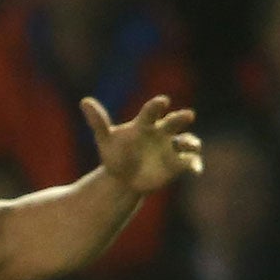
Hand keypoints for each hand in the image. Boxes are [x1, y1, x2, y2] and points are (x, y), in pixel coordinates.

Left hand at [82, 95, 202, 195]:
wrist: (123, 178)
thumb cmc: (115, 154)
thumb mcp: (105, 140)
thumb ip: (98, 121)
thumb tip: (84, 101)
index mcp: (146, 123)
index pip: (153, 111)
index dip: (157, 105)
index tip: (162, 101)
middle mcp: (163, 132)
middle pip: (176, 121)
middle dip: (182, 118)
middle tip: (188, 115)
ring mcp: (173, 148)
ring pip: (188, 141)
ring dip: (191, 142)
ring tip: (189, 146)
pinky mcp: (179, 164)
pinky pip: (190, 162)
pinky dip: (194, 164)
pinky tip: (195, 170)